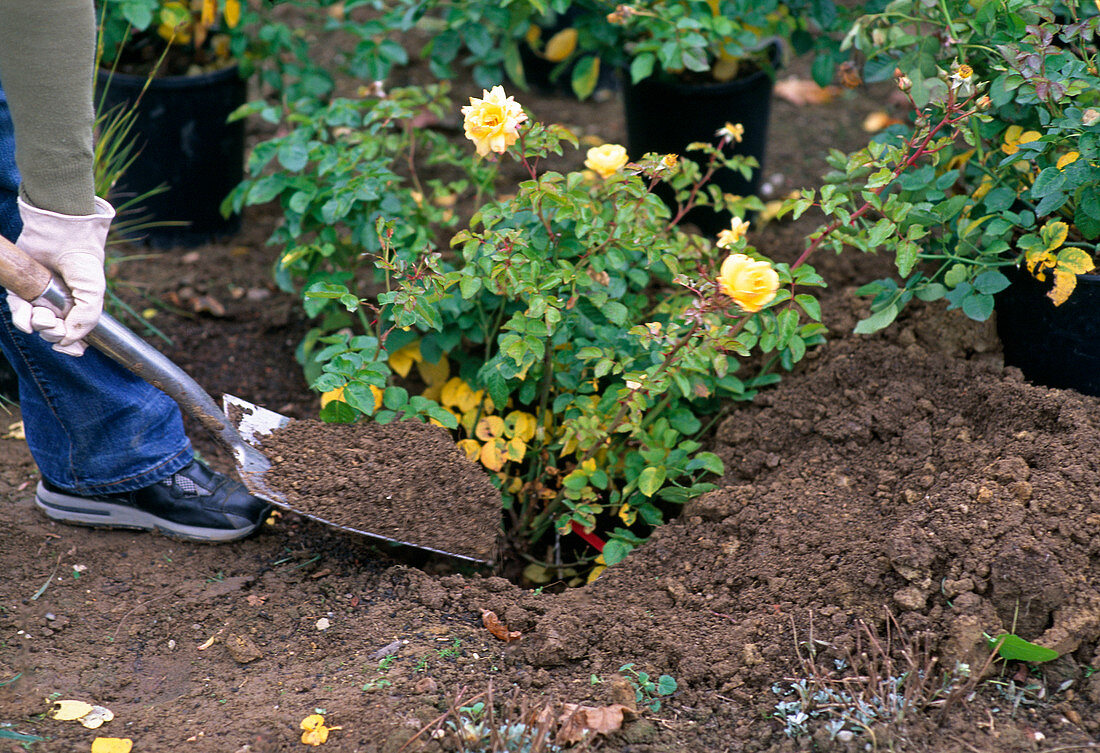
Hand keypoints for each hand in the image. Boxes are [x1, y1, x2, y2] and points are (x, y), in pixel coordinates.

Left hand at [6, 197, 114, 355]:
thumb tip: (64, 342)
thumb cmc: (83, 263)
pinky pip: (17, 311)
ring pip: (33, 325)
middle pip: (52, 333)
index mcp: (79, 308)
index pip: (75, 336)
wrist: (62, 236)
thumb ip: (85, 321)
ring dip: (37, 326)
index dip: (72, 346)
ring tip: (42, 316)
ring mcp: (40, 298)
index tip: (72, 349)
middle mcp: (60, 306)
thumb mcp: (93, 294)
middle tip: (54, 323)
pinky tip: (27, 317)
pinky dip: (21, 318)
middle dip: (53, 333)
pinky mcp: (21, 289)